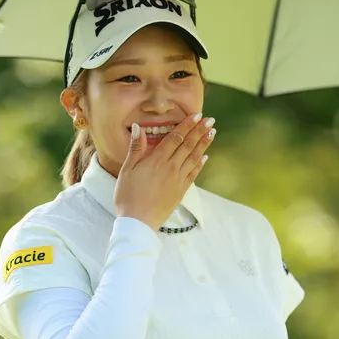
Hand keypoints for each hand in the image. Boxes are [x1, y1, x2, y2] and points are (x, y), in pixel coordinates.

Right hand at [114, 113, 215, 232]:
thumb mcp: (127, 170)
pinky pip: (194, 174)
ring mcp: (178, 180)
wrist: (139, 222)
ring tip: (212, 133)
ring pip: (194, 157)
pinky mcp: (181, 191)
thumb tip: (138, 127)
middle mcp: (171, 168)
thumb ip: (135, 148)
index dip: (187, 125)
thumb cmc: (128, 196)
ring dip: (204, 144)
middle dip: (200, 131)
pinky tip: (205, 156)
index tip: (197, 116)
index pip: (175, 138)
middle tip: (210, 120)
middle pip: (188, 145)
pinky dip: (200, 163)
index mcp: (157, 161)